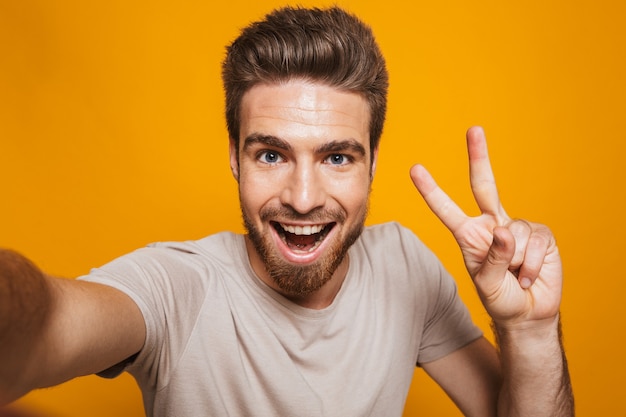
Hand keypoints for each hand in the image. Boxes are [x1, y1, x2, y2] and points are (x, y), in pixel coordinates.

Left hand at [410, 127, 562, 326]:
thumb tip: (503, 231)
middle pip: (485, 185)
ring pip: (513, 232)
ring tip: (514, 276)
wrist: (527, 312)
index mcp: (469, 234)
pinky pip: (534, 243)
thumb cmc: (499, 296)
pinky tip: (528, 276)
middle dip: (479, 156)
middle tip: (474, 129)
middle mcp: (492, 224)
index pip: (447, 209)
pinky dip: (530, 265)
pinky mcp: (541, 235)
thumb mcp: (485, 283)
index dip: (431, 191)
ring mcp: (517, 227)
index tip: (415, 169)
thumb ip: (491, 258)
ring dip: (514, 262)